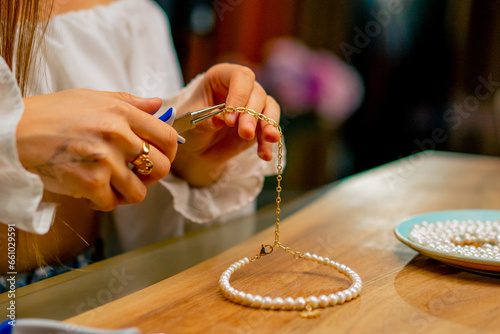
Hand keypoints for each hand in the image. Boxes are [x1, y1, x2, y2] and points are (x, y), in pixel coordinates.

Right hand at [17, 89, 177, 210]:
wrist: (15, 131)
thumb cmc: (53, 113)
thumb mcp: (94, 97)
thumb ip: (130, 102)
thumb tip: (160, 105)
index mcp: (123, 113)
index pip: (168, 137)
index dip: (170, 151)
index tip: (161, 156)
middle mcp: (118, 135)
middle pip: (161, 167)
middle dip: (152, 176)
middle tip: (137, 174)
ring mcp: (105, 160)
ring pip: (139, 192)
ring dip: (126, 192)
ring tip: (111, 183)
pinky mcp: (89, 183)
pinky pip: (111, 203)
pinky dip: (103, 200)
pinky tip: (91, 189)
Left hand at [171, 63, 280, 185]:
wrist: (198, 147)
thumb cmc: (192, 126)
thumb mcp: (191, 121)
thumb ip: (205, 120)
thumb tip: (219, 119)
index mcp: (222, 77)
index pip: (240, 76)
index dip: (240, 94)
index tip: (230, 118)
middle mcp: (242, 87)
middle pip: (257, 93)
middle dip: (252, 115)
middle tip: (244, 133)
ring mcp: (254, 105)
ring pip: (270, 108)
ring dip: (268, 124)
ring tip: (268, 139)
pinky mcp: (261, 124)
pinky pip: (271, 129)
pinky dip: (268, 143)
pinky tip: (265, 155)